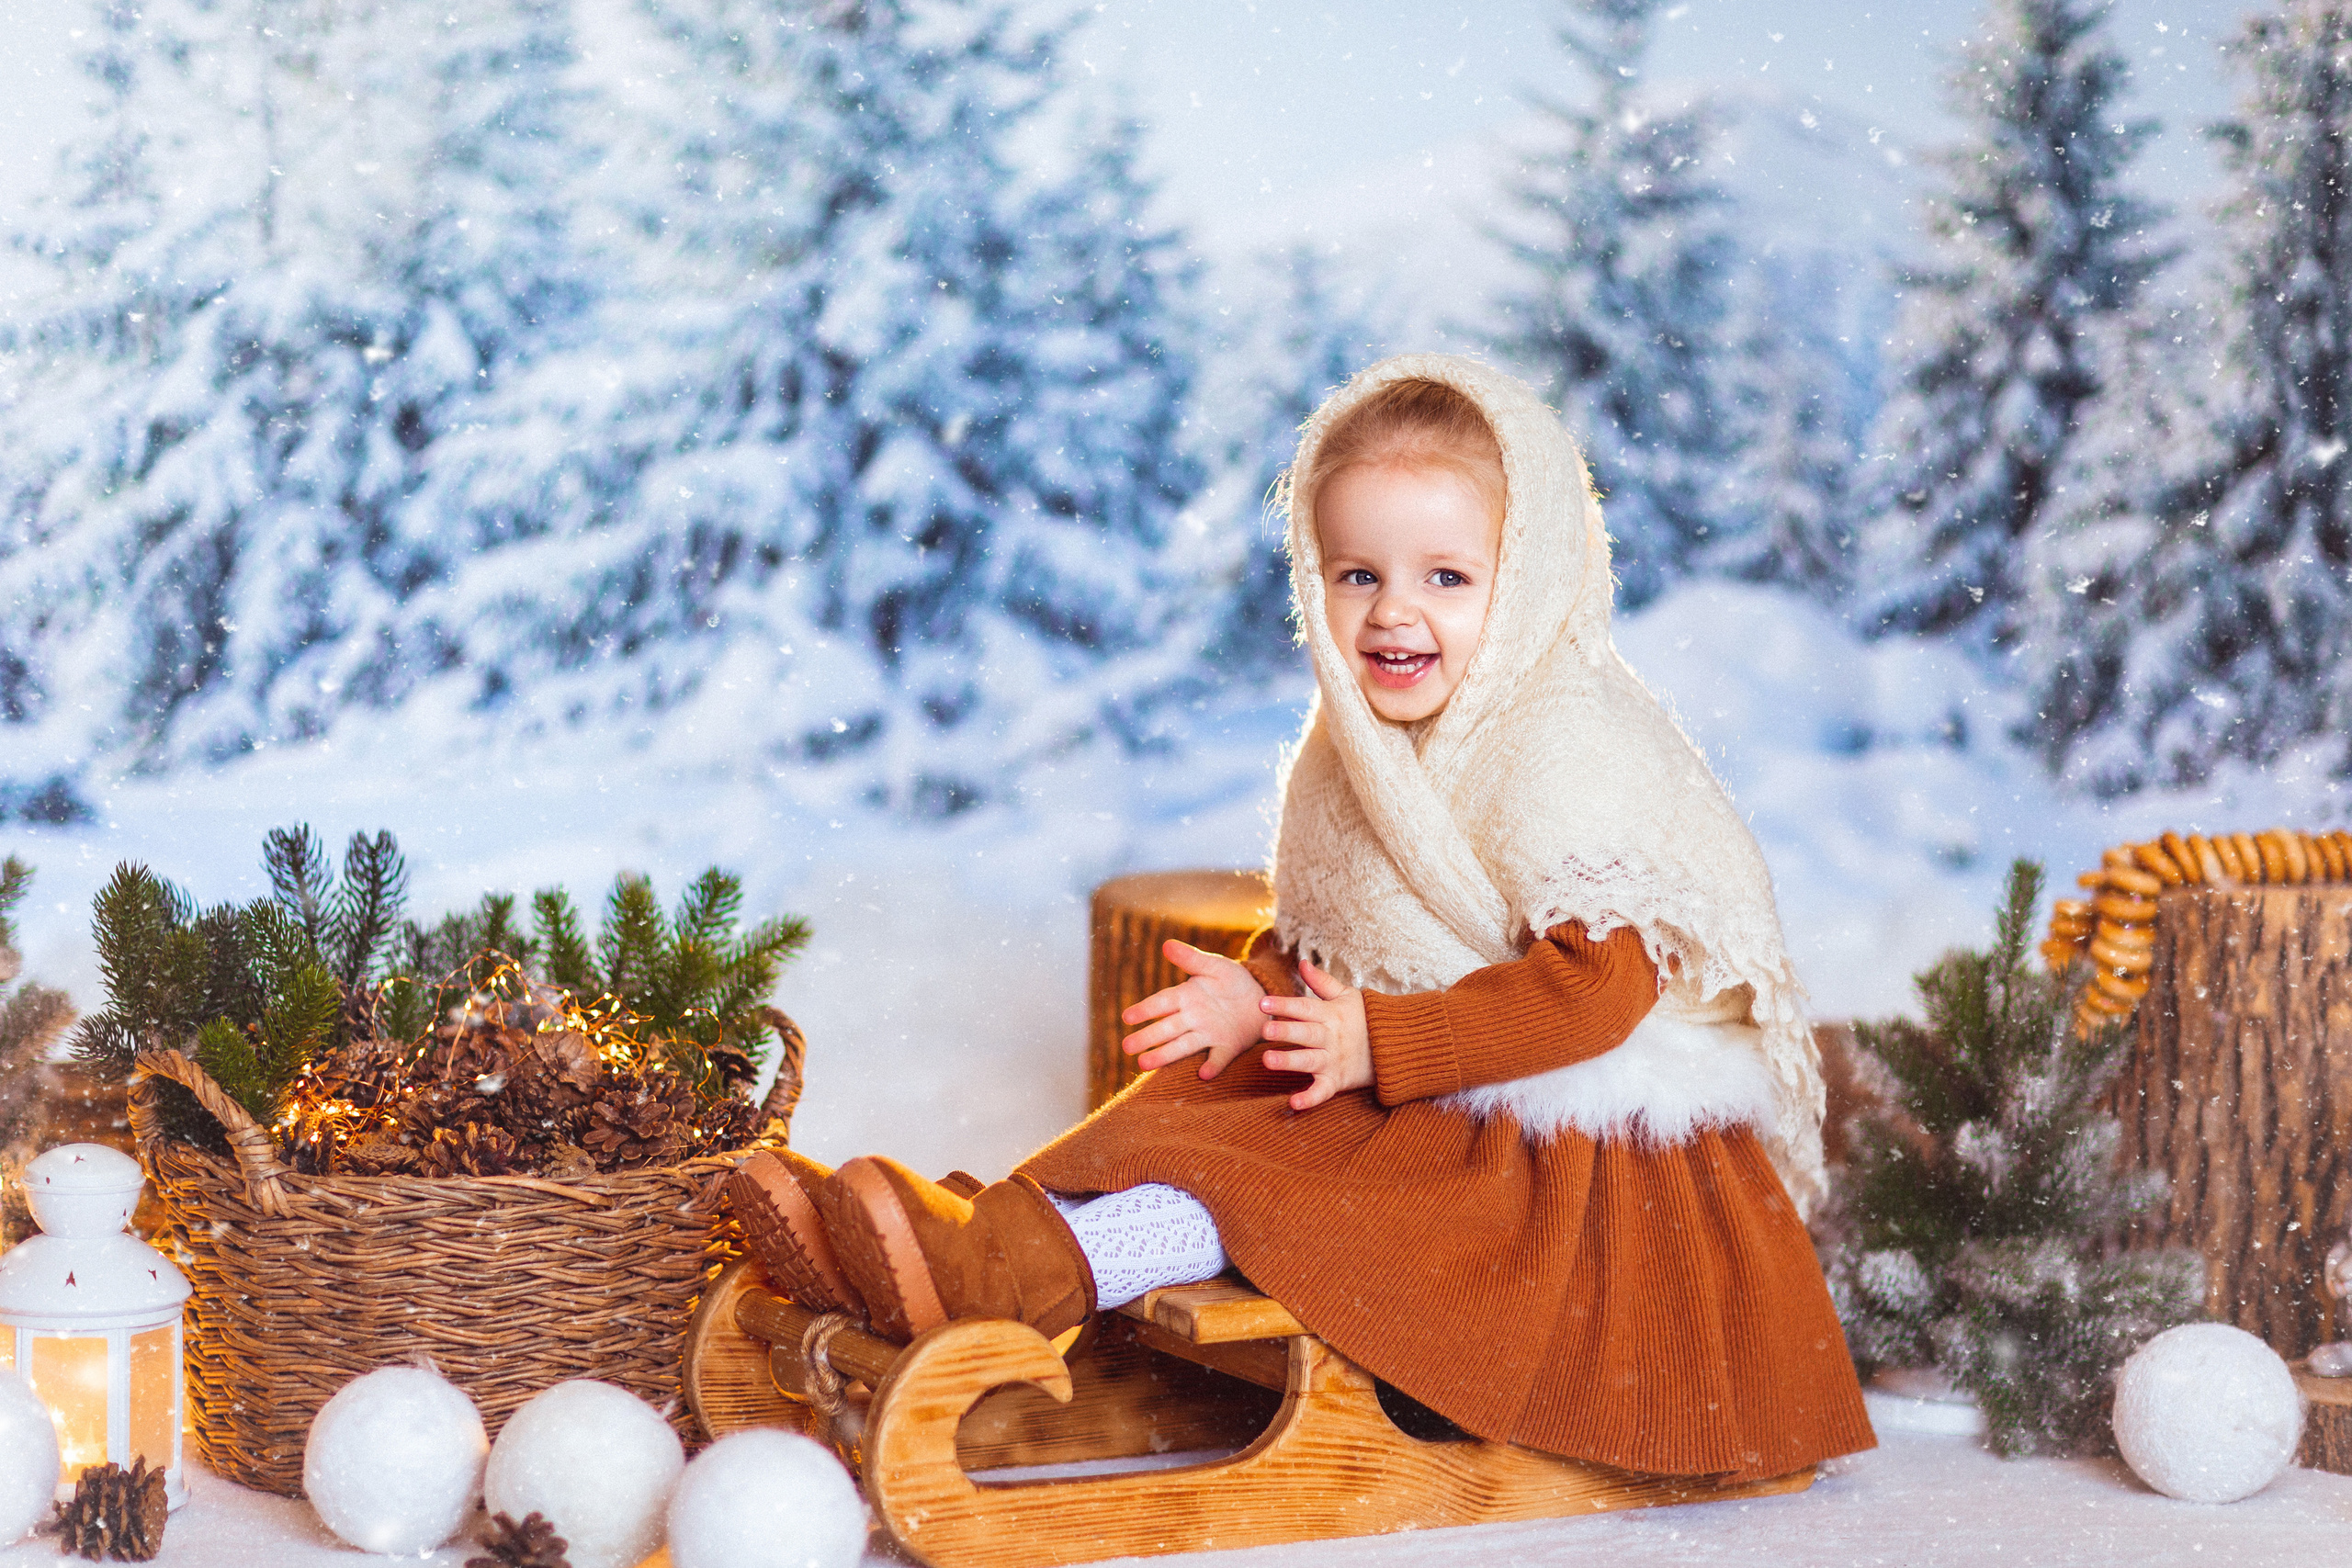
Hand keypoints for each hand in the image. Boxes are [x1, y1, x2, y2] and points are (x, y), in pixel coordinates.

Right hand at [1122, 940, 1267, 1078]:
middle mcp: (1194, 1019)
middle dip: (1147, 1038)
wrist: (1262, 999)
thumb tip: (1166, 945)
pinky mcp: (1229, 1046)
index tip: (1127, 1017)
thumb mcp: (1214, 965)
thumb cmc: (1232, 981)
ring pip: (1184, 1045)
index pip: (1161, 1003)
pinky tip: (1204, 1074)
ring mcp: (1210, 1034)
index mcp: (1186, 997)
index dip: (1144, 1009)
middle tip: (1126, 1047)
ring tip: (1143, 1065)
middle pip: (1166, 1028)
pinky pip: (1219, 1057)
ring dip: (1165, 1055)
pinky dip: (1213, 1065)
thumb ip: (1192, 959)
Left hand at [1258, 957, 1370, 1110]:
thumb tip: (1302, 962)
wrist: (1397, 1045)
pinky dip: (1310, 1099)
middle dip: (1286, 1031)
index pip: (1305, 1007)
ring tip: (1267, 1060)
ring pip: (1310, 1060)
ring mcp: (1334, 1060)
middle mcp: (1331, 1037)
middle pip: (1306, 1033)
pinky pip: (1323, 1091)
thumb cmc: (1366, 1018)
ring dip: (1289, 1061)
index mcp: (1331, 1014)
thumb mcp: (1347, 995)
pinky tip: (1293, 1103)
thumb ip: (1322, 981)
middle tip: (1264, 1030)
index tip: (1262, 1003)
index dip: (1284, 1004)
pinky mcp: (1338, 1081)